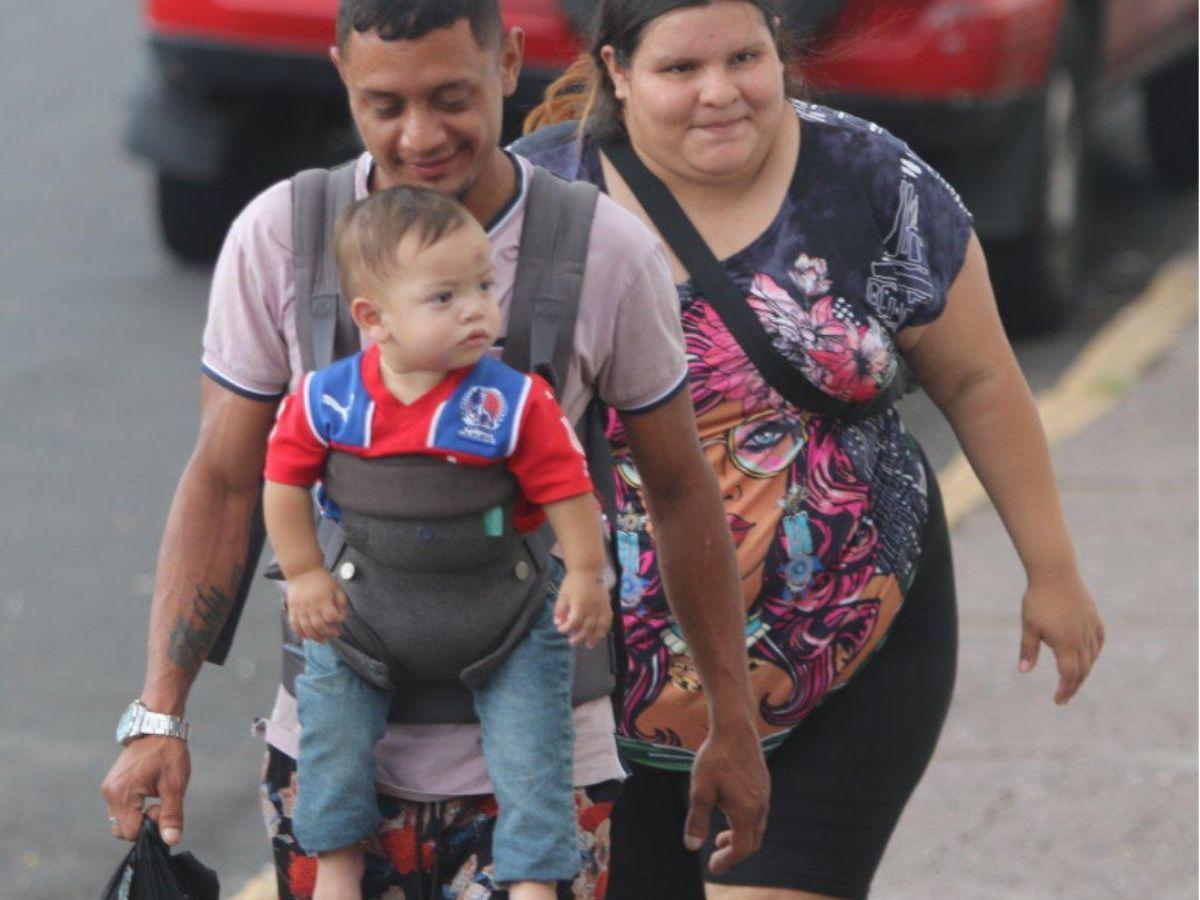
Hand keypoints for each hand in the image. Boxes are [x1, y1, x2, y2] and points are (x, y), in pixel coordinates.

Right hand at [102, 736, 190, 844]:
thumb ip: (172, 815)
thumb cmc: (168, 753)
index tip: (161, 807)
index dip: (149, 827)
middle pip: (122, 830)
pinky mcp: (112, 784)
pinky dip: (133, 807)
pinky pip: (119, 807)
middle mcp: (109, 793)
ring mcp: (108, 788)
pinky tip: (148, 791)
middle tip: (159, 803)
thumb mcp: (175, 785)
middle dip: (142, 824)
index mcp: (122, 794)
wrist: (158, 727)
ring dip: (137, 816)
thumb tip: (170, 841)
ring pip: (120, 819)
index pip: (130, 832)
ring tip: (154, 795)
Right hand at [286, 568, 347, 641]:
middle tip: (334, 633)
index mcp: (323, 600)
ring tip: (322, 639)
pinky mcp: (293, 609)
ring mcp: (300, 609)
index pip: (332, 616)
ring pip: (307, 628)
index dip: (339, 620)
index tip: (341, 619)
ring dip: (315, 636)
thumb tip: (342, 614)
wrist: (303, 571)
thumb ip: (342, 601)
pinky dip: (300, 633)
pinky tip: (306, 636)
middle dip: (328, 632)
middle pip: (319, 626)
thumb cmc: (321, 579)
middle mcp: (311, 606)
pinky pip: (294, 625)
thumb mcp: (337, 587)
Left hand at [553, 570, 611, 647]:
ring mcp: (601, 608)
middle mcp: (592, 609)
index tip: (561, 630)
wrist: (588, 570)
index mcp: (580, 606)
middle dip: (579, 637)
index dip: (566, 628)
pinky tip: (601, 635)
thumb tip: (557, 623)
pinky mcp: (607, 606)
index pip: (574, 622)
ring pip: (600, 627)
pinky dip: (605, 629)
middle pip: (587, 628)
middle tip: (572, 642)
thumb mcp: (562, 595)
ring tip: (589, 645)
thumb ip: (560, 610)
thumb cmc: (573, 583)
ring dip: (595, 638)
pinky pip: (608, 620)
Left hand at [684, 711, 768, 873]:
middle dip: (734, 852)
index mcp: (746, 811)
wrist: (735, 728)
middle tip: (715, 854)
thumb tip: (691, 846)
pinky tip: (729, 812)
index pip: (741, 848)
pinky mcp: (764, 785)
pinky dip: (744, 823)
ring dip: (739, 837)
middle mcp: (760, 806)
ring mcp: (765, 795)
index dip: (727, 861)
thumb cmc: (715, 757)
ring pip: (756, 827)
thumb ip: (697, 819)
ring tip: (720, 836)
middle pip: (752, 841)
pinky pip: (758, 813)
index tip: (713, 867)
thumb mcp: (700, 789)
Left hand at [1019, 568, 1104, 703]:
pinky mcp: (1094, 618)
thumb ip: (1028, 650)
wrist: (1055, 572)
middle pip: (1082, 671)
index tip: (1058, 701)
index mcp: (1066, 644)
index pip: (1068, 675)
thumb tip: (1024, 672)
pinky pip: (1098, 642)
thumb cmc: (1038, 599)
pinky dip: (1094, 653)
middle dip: (1073, 686)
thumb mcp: (1029, 626)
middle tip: (1063, 696)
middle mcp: (1082, 639)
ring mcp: (1091, 628)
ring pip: (1092, 658)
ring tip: (1072, 679)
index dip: (1065, 690)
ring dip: (1083, 671)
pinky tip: (1088, 657)